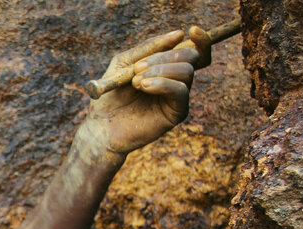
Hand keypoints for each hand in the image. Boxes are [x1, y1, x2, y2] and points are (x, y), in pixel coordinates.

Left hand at [78, 26, 211, 157]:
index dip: (200, 39)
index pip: (194, 50)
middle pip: (190, 57)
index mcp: (166, 67)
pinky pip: (180, 91)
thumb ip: (148, 48)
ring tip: (136, 82)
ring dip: (160, 70)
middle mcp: (176, 80)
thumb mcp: (125, 63)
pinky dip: (162, 84)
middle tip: (138, 68)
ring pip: (186, 71)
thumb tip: (179, 34)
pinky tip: (144, 86)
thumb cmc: (110, 94)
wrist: (101, 125)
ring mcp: (178, 97)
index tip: (193, 29)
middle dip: (165, 56)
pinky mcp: (177, 113)